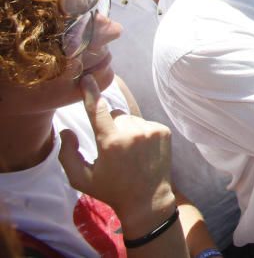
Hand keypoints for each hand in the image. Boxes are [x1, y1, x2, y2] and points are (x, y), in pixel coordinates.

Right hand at [58, 75, 174, 230]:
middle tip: (114, 150)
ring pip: (130, 118)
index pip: (97, 109)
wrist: (148, 200)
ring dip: (127, 129)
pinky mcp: (163, 130)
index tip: (86, 78)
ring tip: (129, 153)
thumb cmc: (111, 190)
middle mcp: (132, 132)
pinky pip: (145, 123)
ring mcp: (150, 130)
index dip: (90, 92)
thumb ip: (68, 154)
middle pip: (115, 115)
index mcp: (110, 142)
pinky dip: (141, 132)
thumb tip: (66, 130)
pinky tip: (142, 151)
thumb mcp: (81, 179)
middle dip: (111, 127)